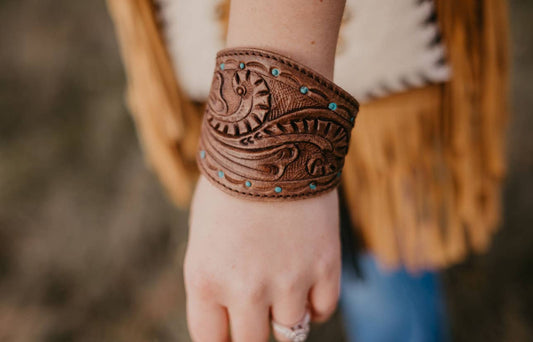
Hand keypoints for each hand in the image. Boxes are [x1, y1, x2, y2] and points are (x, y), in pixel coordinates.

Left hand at [184, 175, 340, 341]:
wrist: (273, 139)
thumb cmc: (231, 186)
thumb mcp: (205, 236)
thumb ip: (215, 282)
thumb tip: (231, 318)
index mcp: (205, 278)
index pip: (210, 341)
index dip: (222, 339)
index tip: (230, 333)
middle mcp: (245, 288)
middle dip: (252, 332)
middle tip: (256, 315)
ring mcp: (290, 279)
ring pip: (290, 332)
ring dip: (284, 316)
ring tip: (282, 287)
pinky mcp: (325, 266)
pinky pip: (323, 310)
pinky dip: (314, 304)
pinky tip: (306, 282)